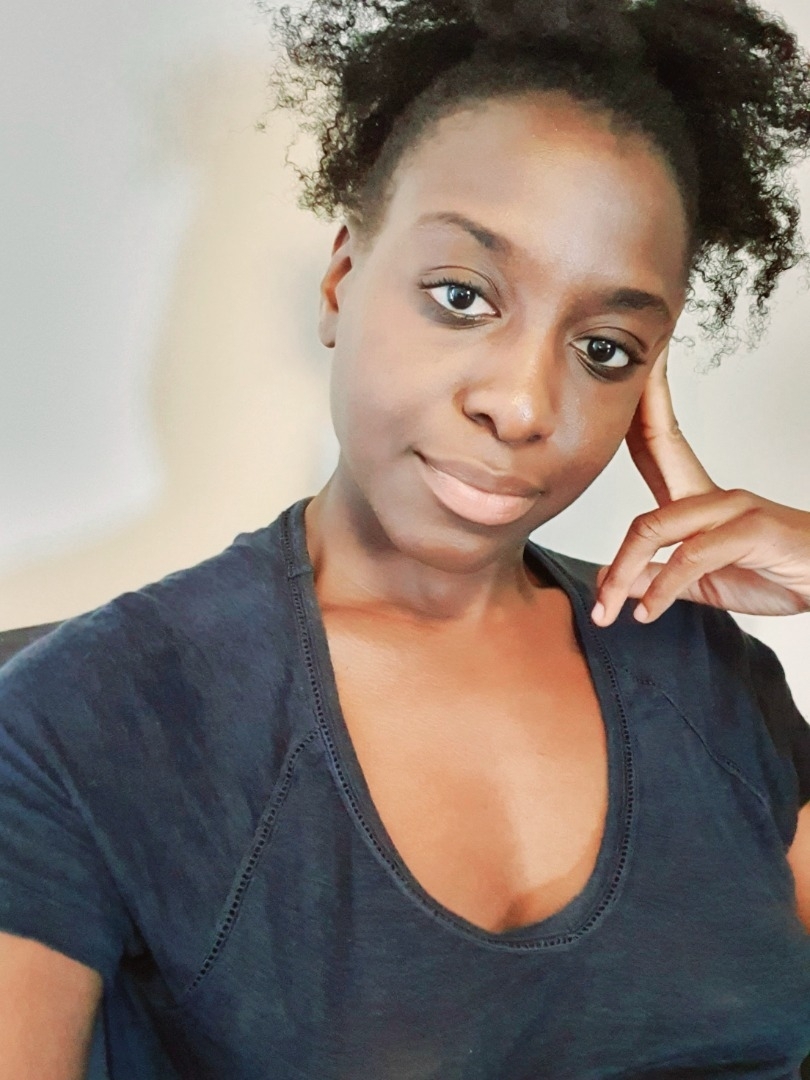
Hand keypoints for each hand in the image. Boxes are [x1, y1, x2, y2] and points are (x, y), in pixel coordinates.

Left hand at [592, 347, 809, 625]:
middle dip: (633, 406)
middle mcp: (713, 494)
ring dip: (622, 571)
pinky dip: (662, 590)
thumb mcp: (707, 583)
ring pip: (654, 526)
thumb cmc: (779, 574)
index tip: (616, 380)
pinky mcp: (751, 531)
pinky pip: (690, 557)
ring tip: (606, 608)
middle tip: (599, 381)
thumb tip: (613, 581)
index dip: (636, 409)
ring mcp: (732, 508)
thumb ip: (660, 580)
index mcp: (698, 499)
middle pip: (658, 441)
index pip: (656, 444)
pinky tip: (648, 612)